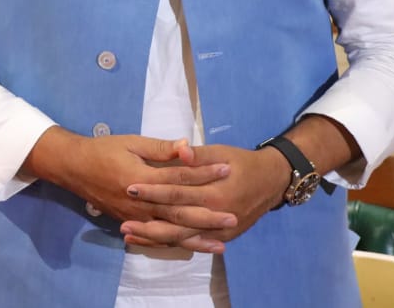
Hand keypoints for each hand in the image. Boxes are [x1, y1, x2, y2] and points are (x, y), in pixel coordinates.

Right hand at [23, 128, 234, 227]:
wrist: (74, 168)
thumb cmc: (104, 150)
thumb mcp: (131, 142)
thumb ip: (161, 148)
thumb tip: (187, 146)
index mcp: (141, 178)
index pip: (179, 177)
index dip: (204, 173)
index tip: (226, 170)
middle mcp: (140, 203)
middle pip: (178, 213)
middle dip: (207, 216)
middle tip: (232, 217)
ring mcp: (135, 216)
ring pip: (169, 232)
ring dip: (195, 238)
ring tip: (220, 243)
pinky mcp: (131, 223)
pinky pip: (156, 238)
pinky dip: (175, 244)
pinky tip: (191, 247)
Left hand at [119, 143, 288, 251]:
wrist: (271, 181)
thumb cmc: (242, 163)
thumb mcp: (222, 153)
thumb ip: (199, 155)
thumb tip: (180, 149)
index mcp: (215, 192)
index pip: (177, 192)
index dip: (153, 190)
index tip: (130, 188)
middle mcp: (216, 216)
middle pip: (176, 222)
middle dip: (148, 224)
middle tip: (122, 224)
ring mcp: (219, 231)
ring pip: (181, 238)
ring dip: (155, 239)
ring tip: (129, 237)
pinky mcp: (220, 237)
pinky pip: (191, 243)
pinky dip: (170, 244)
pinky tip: (151, 243)